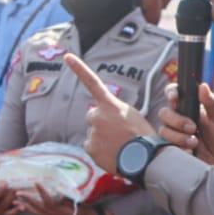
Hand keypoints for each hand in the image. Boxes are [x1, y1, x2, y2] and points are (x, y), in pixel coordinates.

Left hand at [63, 54, 155, 172]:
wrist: (146, 158)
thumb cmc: (143, 136)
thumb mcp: (131, 115)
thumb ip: (114, 111)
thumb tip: (106, 119)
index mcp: (110, 104)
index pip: (92, 82)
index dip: (79, 68)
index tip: (67, 56)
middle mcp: (97, 115)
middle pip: (93, 116)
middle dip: (102, 122)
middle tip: (119, 133)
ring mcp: (92, 132)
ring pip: (94, 132)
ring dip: (103, 138)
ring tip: (120, 145)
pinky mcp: (90, 147)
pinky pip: (92, 146)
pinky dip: (100, 150)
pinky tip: (114, 153)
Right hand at [158, 83, 213, 172]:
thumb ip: (212, 102)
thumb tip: (203, 86)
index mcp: (187, 105)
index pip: (172, 92)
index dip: (170, 92)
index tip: (175, 98)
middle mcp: (177, 116)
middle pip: (163, 113)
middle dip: (177, 121)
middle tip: (193, 127)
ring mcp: (172, 131)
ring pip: (163, 130)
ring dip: (179, 137)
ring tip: (195, 142)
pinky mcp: (171, 146)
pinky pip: (165, 145)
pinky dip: (178, 147)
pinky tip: (190, 150)